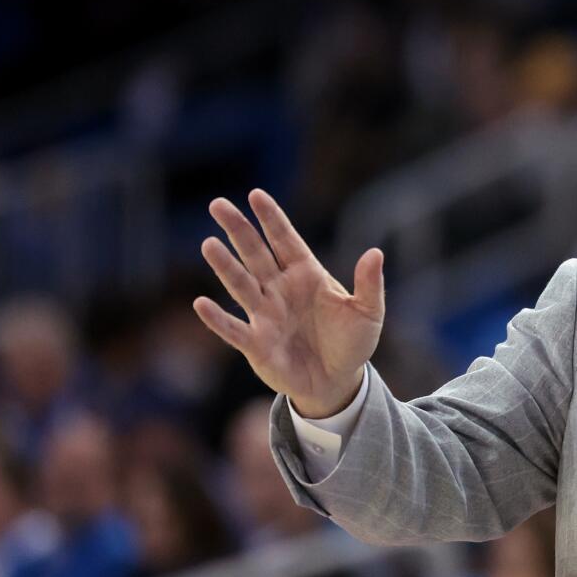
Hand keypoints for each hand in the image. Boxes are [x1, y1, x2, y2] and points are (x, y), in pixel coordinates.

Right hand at [193, 189, 383, 417]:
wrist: (338, 382)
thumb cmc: (351, 342)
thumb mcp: (368, 312)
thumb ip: (369, 284)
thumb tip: (375, 252)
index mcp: (306, 274)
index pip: (285, 240)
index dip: (271, 218)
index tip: (255, 194)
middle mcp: (280, 289)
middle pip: (255, 254)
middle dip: (238, 230)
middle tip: (217, 204)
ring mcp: (265, 315)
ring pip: (241, 285)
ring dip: (225, 266)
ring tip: (208, 244)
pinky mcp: (256, 345)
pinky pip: (234, 330)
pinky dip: (218, 319)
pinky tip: (201, 304)